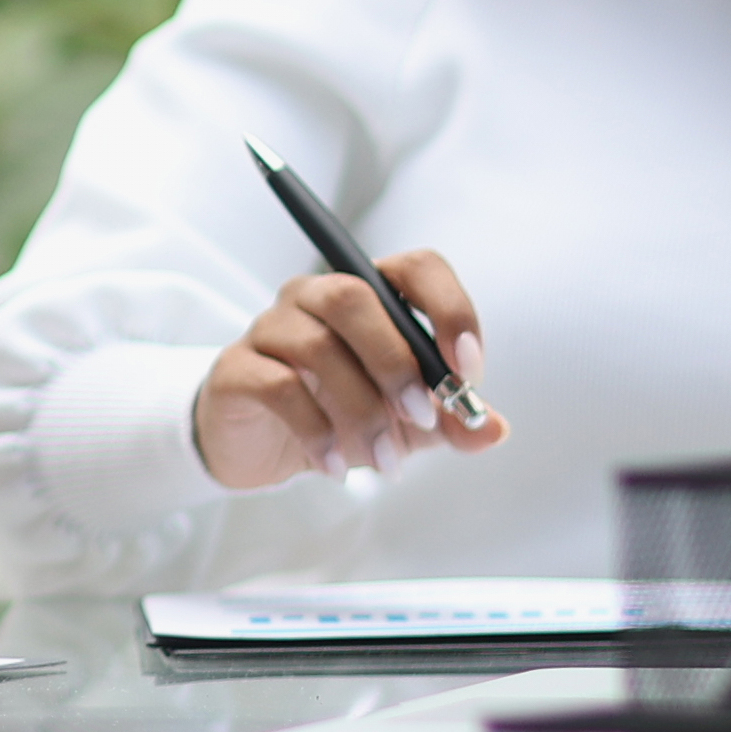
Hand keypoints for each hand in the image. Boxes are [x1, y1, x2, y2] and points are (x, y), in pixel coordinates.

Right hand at [193, 246, 504, 489]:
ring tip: (381, 459)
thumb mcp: (408, 426)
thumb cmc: (338, 416)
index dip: (448, 309)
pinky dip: (317, 432)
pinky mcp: (238, 368)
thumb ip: (450, 422)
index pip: (415, 268)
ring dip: (362, 409)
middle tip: (420, 417)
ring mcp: (270, 328)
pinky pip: (279, 386)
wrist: (263, 450)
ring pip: (318, 344)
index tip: (465, 367)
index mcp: (368, 296)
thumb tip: (492, 428)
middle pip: (354, 295)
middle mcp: (314, 297)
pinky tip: (335, 464)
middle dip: (397, 362)